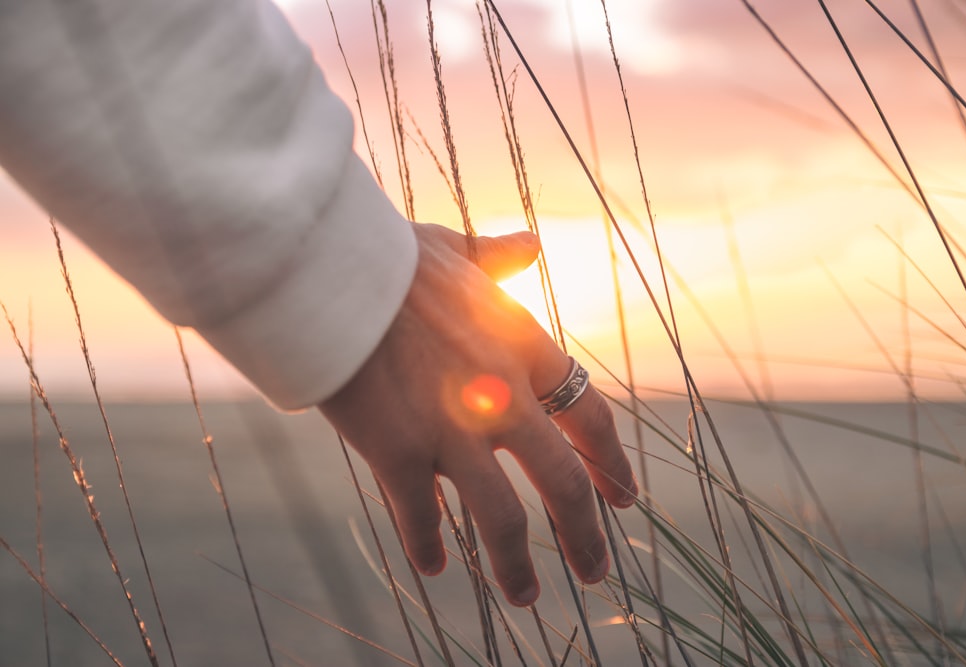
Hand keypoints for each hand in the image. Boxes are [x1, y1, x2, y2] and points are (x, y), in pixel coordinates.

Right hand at [319, 222, 636, 606]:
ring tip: (524, 597)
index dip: (612, 462)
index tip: (624, 496)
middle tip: (596, 571)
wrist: (330, 273)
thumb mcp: (456, 250)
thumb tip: (529, 243)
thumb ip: (497, 257)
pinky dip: (426, 546)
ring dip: (515, 565)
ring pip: (502, 519)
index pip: (589, 417)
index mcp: (524, 348)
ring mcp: (452, 431)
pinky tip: (434, 569)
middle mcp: (502, 397)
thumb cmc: (391, 257)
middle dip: (584, 534)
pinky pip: (419, 517)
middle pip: (564, 482)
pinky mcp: (398, 453)